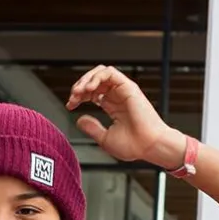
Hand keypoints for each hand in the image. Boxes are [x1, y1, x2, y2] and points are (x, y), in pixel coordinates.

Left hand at [66, 65, 185, 169]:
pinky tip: (89, 89)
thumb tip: (79, 120)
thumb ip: (92, 128)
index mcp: (112, 106)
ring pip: (100, 73)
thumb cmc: (133, 145)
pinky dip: (96, 77)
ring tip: (79, 93)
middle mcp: (117, 96)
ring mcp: (122, 90)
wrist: (148, 146)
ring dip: (86, 80)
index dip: (79, 96)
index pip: (92, 92)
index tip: (70, 105)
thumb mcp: (104, 138)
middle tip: (72, 98)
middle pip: (94, 80)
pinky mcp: (128, 87)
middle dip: (79, 87)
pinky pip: (109, 73)